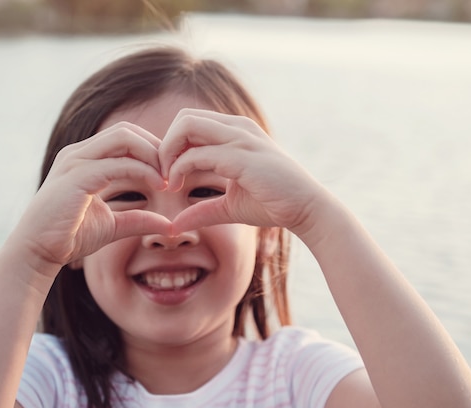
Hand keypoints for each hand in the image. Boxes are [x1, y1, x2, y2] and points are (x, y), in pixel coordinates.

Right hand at [10, 122, 172, 268]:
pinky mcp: (76, 177)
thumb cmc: (70, 237)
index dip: (152, 149)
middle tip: (175, 171)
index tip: (172, 172)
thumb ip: (139, 220)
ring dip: (152, 155)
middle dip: (155, 147)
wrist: (37, 252)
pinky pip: (117, 163)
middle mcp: (79, 153)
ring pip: (123, 138)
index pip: (125, 137)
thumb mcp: (113, 226)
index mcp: (85, 159)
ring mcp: (75, 162)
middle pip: (126, 131)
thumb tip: (170, 225)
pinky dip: (143, 170)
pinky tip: (159, 186)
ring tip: (169, 178)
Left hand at [159, 109, 320, 234]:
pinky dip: (179, 170)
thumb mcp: (229, 207)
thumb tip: (173, 226)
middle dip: (165, 146)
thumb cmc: (272, 204)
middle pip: (184, 118)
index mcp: (236, 132)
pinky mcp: (242, 157)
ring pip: (186, 126)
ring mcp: (240, 139)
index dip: (172, 147)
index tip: (169, 177)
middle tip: (163, 177)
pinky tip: (177, 188)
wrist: (307, 210)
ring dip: (168, 155)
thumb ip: (202, 210)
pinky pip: (198, 154)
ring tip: (168, 183)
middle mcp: (237, 128)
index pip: (190, 122)